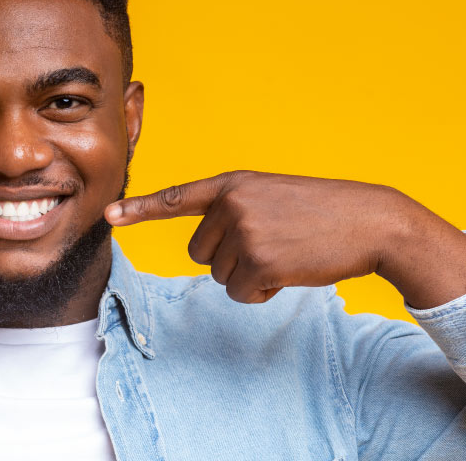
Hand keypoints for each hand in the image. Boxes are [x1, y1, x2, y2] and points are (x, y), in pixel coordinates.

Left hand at [105, 170, 465, 306]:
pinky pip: (240, 293)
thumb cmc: (320, 211)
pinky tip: (289, 272)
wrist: (369, 221)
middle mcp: (230, 204)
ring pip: (219, 275)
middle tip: (269, 245)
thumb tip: (205, 249)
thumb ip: (232, 211)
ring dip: (249, 276)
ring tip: (284, 254)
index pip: (175, 197)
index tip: (109, 214)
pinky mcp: (259, 261)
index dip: (139, 208)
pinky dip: (262, 292)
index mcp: (231, 184)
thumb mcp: (269, 196)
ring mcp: (244, 232)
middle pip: (199, 253)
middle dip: (228, 259)